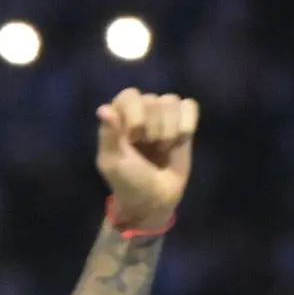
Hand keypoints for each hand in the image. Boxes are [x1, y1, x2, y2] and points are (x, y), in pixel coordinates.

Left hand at [97, 90, 196, 228]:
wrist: (155, 198)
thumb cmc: (128, 181)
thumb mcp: (113, 162)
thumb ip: (109, 135)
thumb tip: (104, 109)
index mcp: (118, 115)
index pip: (129, 96)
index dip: (135, 115)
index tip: (134, 139)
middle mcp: (141, 109)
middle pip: (153, 100)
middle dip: (153, 129)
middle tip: (148, 149)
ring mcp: (163, 113)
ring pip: (172, 101)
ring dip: (169, 130)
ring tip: (162, 148)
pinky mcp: (183, 121)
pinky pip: (190, 106)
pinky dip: (187, 125)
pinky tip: (179, 141)